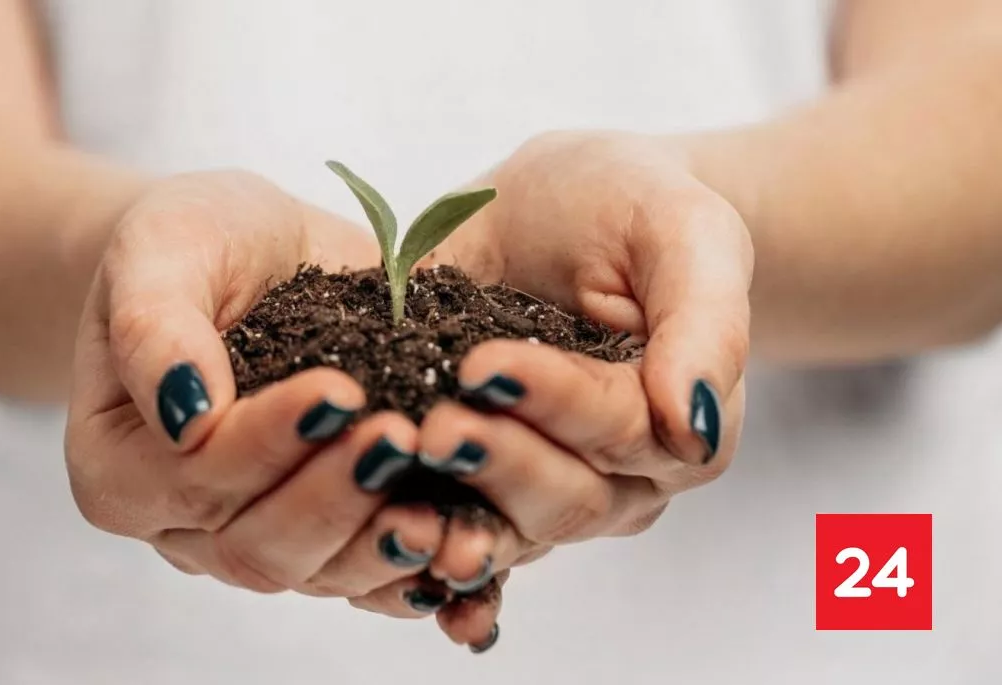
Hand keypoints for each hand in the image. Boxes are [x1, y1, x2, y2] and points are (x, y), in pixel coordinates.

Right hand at [65, 171, 446, 599]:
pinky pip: (371, 572)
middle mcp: (184, 523)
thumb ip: (153, 324)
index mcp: (120, 465)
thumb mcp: (160, 249)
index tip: (338, 390)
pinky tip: (465, 539)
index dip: (266, 443)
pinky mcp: (328, 531)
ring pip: (319, 574)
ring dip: (382, 542)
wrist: (250, 255)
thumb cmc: (194, 243)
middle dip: (334, 496)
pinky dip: (420, 566)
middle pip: (256, 545)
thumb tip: (187, 415)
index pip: (193, 475)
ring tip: (441, 502)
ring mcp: (258, 535)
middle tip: (400, 436)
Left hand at [386, 131, 752, 646]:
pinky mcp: (474, 484)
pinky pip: (454, 535)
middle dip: (498, 463)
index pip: (620, 427)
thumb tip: (692, 427)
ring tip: (398, 494)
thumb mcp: (684, 230)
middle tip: (435, 428)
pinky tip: (388, 561)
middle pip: (565, 496)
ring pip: (507, 529)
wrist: (557, 208)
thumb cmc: (631, 207)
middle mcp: (616, 474)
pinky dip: (423, 561)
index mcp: (674, 418)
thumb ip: (706, 323)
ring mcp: (542, 486)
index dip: (556, 402)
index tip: (486, 366)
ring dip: (454, 522)